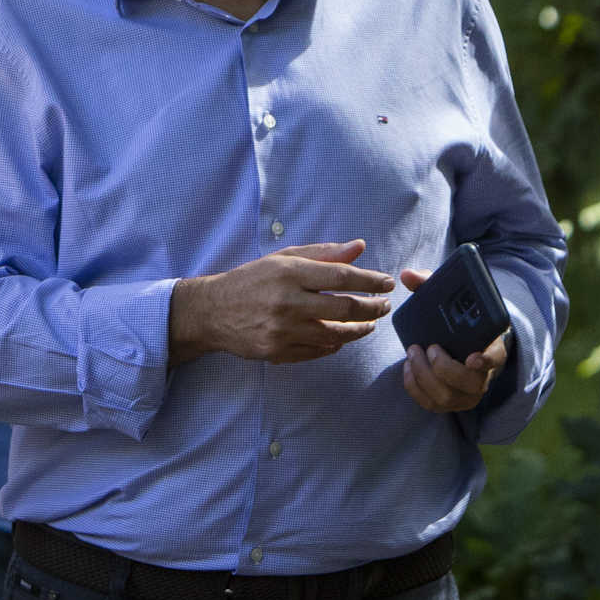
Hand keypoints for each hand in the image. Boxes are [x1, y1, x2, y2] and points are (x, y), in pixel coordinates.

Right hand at [169, 240, 394, 365]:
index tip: (387, 283)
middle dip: (373, 307)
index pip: (342, 276)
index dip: (370, 280)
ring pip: (336, 334)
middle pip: (345, 308)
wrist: (212, 311)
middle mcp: (287, 301)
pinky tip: (342, 338)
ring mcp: (282, 330)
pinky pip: (318, 351)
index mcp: (289, 272)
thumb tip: (360, 247)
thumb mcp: (282, 258)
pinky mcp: (277, 352)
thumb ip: (322, 253)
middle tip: (384, 306)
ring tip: (369, 324)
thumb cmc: (251, 280)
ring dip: (359, 330)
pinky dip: (335, 345)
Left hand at [399, 266, 507, 411]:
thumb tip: (407, 275)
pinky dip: (415, 387)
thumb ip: (430, 284)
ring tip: (412, 354)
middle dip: (443, 367)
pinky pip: (431, 404)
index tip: (472, 357)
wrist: (463, 343)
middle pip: (469, 383)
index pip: (496, 358)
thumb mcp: (450, 301)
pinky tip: (408, 368)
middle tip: (428, 347)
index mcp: (491, 348)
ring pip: (447, 396)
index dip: (486, 361)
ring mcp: (467, 393)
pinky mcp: (450, 403)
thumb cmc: (458, 321)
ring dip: (424, 376)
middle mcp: (483, 375)